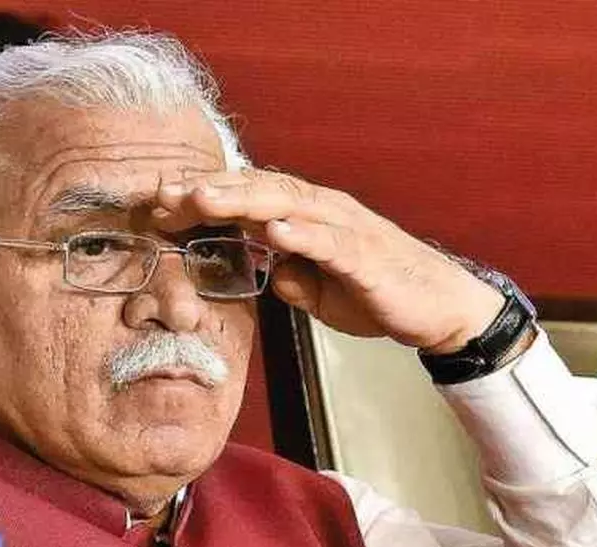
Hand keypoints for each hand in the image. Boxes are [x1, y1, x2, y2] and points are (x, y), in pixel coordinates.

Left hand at [155, 169, 503, 352]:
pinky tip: (274, 231)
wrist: (436, 306)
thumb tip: (265, 273)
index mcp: (305, 217)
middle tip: (165, 194)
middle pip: (259, 190)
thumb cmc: (376, 292)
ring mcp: (345, 229)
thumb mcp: (318, 290)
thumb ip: (289, 277)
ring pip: (288, 204)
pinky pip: (331, 240)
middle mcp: (322, 211)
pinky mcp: (366, 255)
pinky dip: (301, 233)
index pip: (248, 198)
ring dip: (243, 200)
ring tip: (204, 199)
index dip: (204, 197)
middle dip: (210, 190)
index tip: (160, 204)